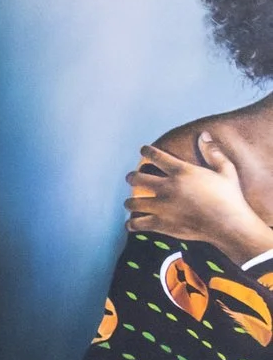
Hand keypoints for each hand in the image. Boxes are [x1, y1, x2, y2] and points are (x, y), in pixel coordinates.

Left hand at [128, 131, 272, 268]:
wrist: (229, 223)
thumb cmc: (230, 196)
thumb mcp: (226, 170)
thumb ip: (213, 152)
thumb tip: (203, 134)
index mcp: (182, 172)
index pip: (156, 156)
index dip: (147, 151)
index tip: (143, 150)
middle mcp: (168, 187)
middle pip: (137, 178)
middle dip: (131, 177)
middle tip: (131, 177)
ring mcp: (162, 206)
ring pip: (132, 202)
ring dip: (129, 202)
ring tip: (130, 202)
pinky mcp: (161, 223)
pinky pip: (137, 223)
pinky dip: (132, 224)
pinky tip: (132, 223)